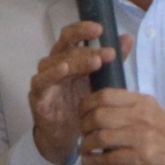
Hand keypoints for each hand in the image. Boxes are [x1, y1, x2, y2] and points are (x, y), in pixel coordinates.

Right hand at [27, 20, 122, 163]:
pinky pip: (42, 81)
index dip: (82, 30)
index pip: (71, 37)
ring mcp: (44, 79)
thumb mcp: (98, 81)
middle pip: (64, 47)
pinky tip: (64, 69)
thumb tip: (127, 37)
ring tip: (95, 61)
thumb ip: (111, 60)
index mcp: (67, 58)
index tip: (101, 28)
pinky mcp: (38, 96)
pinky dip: (52, 73)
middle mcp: (54, 65)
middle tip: (109, 52)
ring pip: (55, 62)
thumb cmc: (80, 105)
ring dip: (75, 60)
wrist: (65, 135)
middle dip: (88, 48)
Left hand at [75, 90, 164, 164]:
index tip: (82, 115)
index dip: (86, 105)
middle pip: (98, 116)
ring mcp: (142, 138)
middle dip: (84, 127)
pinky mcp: (141, 159)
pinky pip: (108, 159)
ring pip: (100, 137)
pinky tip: (90, 162)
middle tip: (83, 135)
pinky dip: (93, 162)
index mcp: (142, 103)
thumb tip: (91, 109)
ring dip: (86, 145)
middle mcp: (142, 117)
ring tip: (86, 150)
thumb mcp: (150, 116)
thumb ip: (125, 110)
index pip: (105, 95)